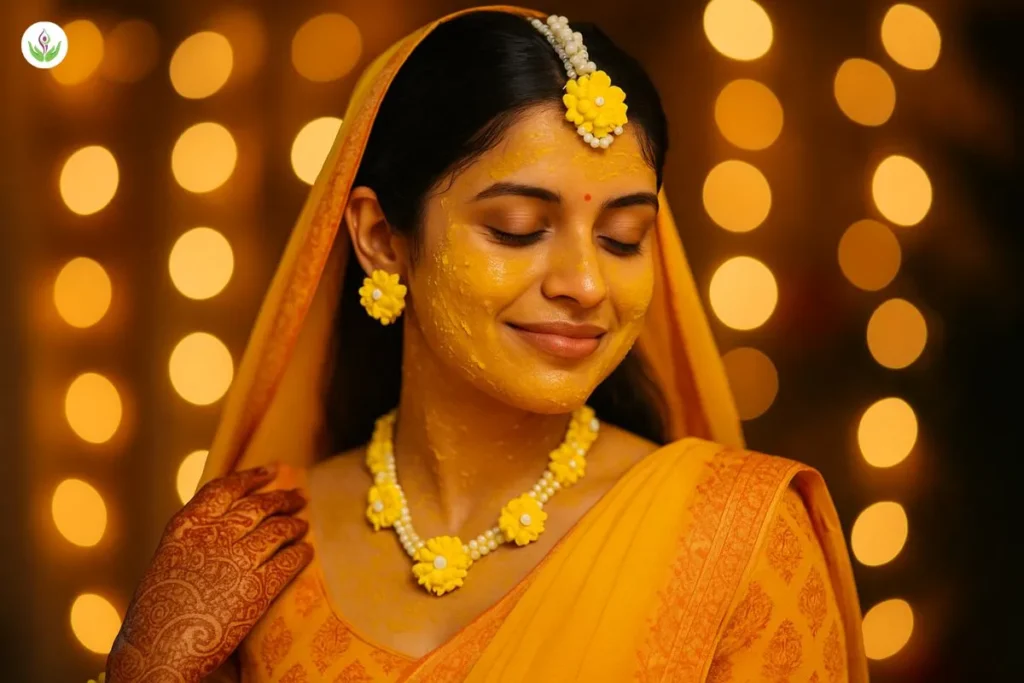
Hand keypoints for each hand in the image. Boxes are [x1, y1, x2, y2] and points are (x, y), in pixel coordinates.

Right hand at [106, 465, 312, 682]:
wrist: (157, 654)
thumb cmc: (157, 616)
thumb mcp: (167, 564)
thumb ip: (194, 542)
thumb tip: (222, 529)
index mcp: (185, 528)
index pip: (224, 489)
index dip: (251, 477)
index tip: (271, 471)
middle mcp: (213, 537)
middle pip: (257, 506)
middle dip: (281, 498)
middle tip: (298, 496)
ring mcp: (236, 561)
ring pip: (276, 531)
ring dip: (294, 525)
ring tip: (303, 525)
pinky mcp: (257, 588)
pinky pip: (288, 562)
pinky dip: (300, 555)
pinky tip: (306, 553)